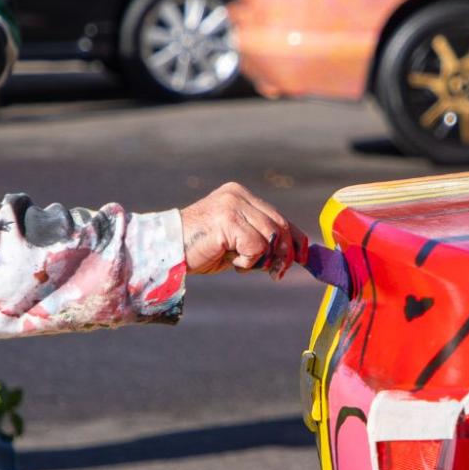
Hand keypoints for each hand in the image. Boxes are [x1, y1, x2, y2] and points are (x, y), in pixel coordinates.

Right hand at [178, 182, 307, 276]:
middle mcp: (238, 195)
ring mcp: (232, 205)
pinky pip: (256, 246)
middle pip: (279, 226)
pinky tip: (230, 261)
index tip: (302, 258)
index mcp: (240, 195)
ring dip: (261, 259)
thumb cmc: (199, 250)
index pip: (279, 216)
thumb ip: (260, 240)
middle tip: (275, 274)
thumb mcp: (235, 242)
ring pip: (270, 237)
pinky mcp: (228, 220)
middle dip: (284, 254)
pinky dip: (248, 260)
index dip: (295, 239)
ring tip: (239, 263)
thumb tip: (293, 256)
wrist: (166, 251)